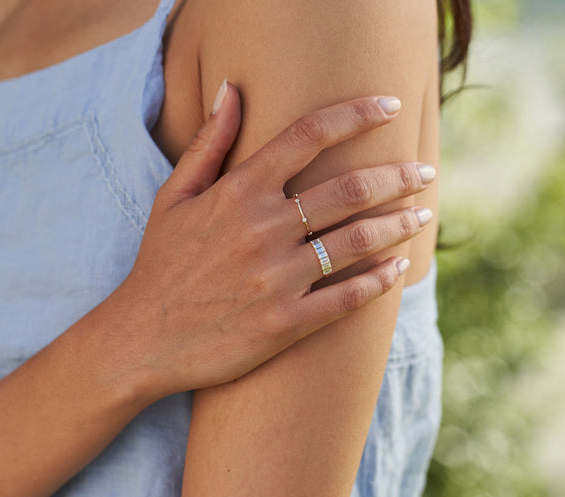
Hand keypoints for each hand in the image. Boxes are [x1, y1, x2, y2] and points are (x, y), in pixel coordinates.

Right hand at [113, 81, 434, 397]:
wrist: (141, 339)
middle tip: (423, 171)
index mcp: (238, 192)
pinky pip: (347, 299)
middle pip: (348, 189)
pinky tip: (398, 268)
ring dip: (399, 224)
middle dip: (397, 175)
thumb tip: (232, 88)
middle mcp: (262, 230)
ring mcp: (276, 279)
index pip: (308, 135)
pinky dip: (380, 281)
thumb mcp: (175, 197)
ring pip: (357, 241)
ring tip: (422, 215)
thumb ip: (208, 143)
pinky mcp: (284, 324)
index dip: (357, 114)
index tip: (390, 106)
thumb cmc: (160, 264)